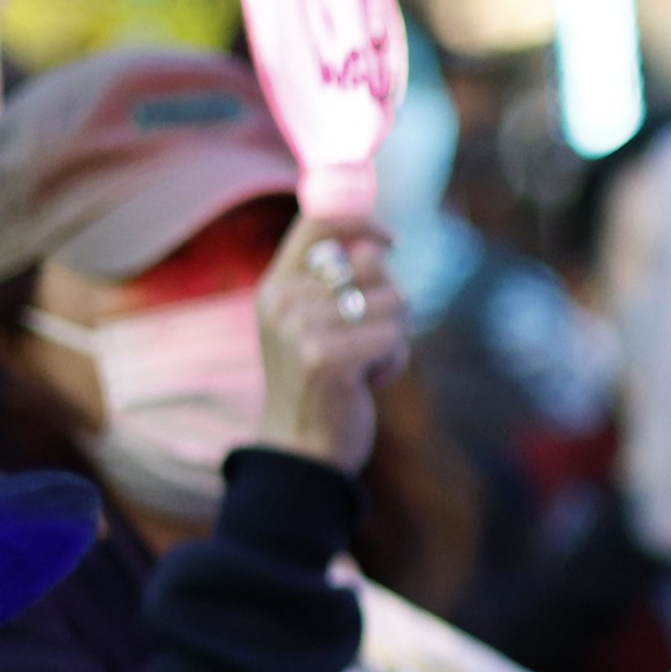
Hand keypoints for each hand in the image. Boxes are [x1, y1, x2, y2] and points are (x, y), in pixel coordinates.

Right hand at [255, 211, 408, 473]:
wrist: (301, 452)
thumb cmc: (320, 385)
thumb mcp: (314, 325)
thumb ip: (337, 283)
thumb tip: (379, 244)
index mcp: (276, 286)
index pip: (318, 221)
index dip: (362, 219)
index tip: (390, 240)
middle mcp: (283, 301)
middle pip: (373, 265)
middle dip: (389, 302)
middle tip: (365, 340)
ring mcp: (301, 328)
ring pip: (393, 300)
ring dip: (393, 335)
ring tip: (363, 364)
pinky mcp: (327, 357)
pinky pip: (394, 336)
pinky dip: (394, 361)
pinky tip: (368, 382)